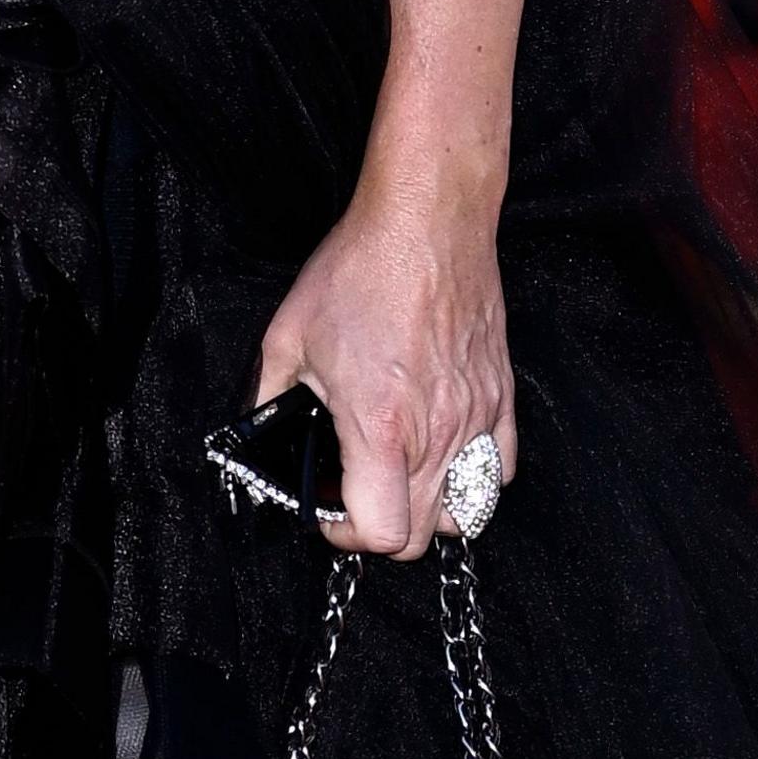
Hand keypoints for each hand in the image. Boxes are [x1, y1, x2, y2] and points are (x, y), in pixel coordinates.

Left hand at [254, 168, 515, 563]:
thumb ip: (269, 398)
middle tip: (356, 494)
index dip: (347, 534)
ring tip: (400, 478)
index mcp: (381, 427)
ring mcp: (475, 417)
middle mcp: (436, 432)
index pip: (381, 533)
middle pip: (422, 536)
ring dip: (429, 509)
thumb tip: (258, 428)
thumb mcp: (288, 338)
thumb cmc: (362, 271)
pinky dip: (473, 476)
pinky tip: (443, 451)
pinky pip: (498, 468)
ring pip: (466, 511)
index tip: (330, 509)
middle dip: (382, 528)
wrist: (426, 222)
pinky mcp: (499, 395)